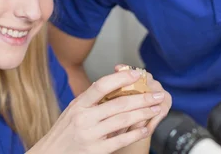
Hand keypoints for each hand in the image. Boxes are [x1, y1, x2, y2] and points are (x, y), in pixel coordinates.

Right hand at [31, 68, 165, 153]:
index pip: (101, 86)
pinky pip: (120, 140)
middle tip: (156, 94)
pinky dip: (135, 133)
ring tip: (155, 109)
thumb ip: (90, 101)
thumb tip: (112, 86)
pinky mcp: (96, 150)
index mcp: (78, 105)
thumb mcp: (72, 112)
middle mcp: (84, 118)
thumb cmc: (63, 133)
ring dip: (143, 113)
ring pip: (122, 121)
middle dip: (141, 98)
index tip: (136, 74)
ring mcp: (90, 135)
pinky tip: (145, 129)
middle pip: (118, 104)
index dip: (120, 78)